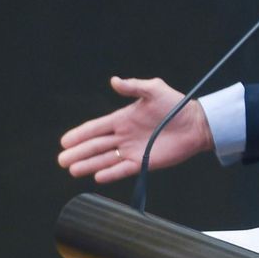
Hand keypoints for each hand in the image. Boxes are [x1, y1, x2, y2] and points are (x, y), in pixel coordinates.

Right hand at [57, 76, 213, 182]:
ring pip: (105, 159)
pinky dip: (111, 173)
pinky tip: (98, 177)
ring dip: (89, 164)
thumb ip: (134, 86)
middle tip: (62, 160)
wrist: (197, 124)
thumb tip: (114, 80)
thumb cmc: (176, 105)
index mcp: (123, 119)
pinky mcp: (144, 162)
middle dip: (78, 152)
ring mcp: (133, 150)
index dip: (80, 134)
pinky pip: (123, 169)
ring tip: (73, 170)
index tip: (64, 141)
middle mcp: (124, 136)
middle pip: (96, 145)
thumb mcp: (154, 90)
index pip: (96, 128)